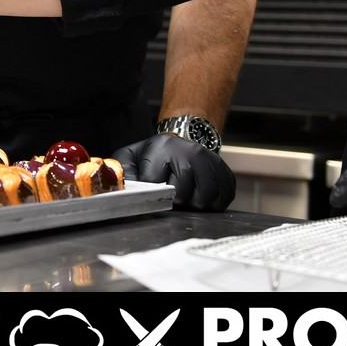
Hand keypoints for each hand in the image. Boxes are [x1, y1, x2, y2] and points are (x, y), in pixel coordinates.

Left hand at [112, 133, 234, 210]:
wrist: (182, 141)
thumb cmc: (155, 155)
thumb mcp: (131, 156)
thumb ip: (121, 170)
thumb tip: (121, 189)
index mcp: (162, 146)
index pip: (154, 182)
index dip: (151, 194)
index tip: (152, 192)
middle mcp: (189, 151)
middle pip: (183, 193)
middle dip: (174, 200)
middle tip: (171, 194)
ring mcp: (210, 160)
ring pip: (205, 198)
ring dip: (193, 204)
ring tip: (185, 196)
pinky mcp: (225, 172)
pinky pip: (222, 199)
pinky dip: (212, 204)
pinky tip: (200, 195)